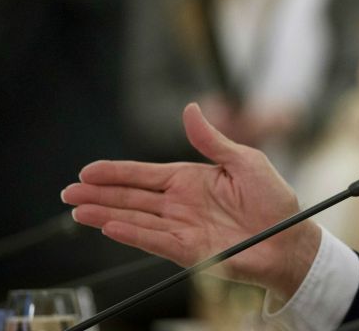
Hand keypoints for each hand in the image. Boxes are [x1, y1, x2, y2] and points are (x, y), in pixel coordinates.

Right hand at [61, 103, 320, 300]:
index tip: (87, 171)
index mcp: (191, 180)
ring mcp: (182, 228)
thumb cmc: (274, 200)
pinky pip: (155, 241)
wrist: (290, 239)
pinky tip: (110, 227)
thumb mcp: (245, 160)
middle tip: (68, 192)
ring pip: (136, 220)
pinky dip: (132, 234)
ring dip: (106, 215)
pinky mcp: (189, 251)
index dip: (116, 173)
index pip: (145, 174)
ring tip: (78, 211)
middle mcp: (181, 205)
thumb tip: (190, 108)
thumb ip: (212, 140)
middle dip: (99, 194)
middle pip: (132, 198)